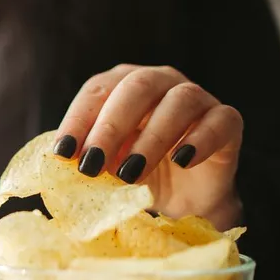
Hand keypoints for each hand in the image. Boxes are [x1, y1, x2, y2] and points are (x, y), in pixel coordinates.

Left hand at [54, 65, 243, 229]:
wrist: (182, 199)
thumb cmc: (135, 172)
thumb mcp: (103, 164)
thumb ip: (81, 156)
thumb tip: (52, 163)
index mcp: (123, 84)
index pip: (97, 90)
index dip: (79, 119)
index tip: (63, 153)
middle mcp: (160, 81)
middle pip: (136, 88)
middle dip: (110, 127)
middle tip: (93, 165)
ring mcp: (197, 98)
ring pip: (178, 103)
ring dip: (151, 138)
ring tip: (130, 174)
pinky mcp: (227, 121)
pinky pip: (219, 121)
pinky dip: (200, 139)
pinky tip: (182, 160)